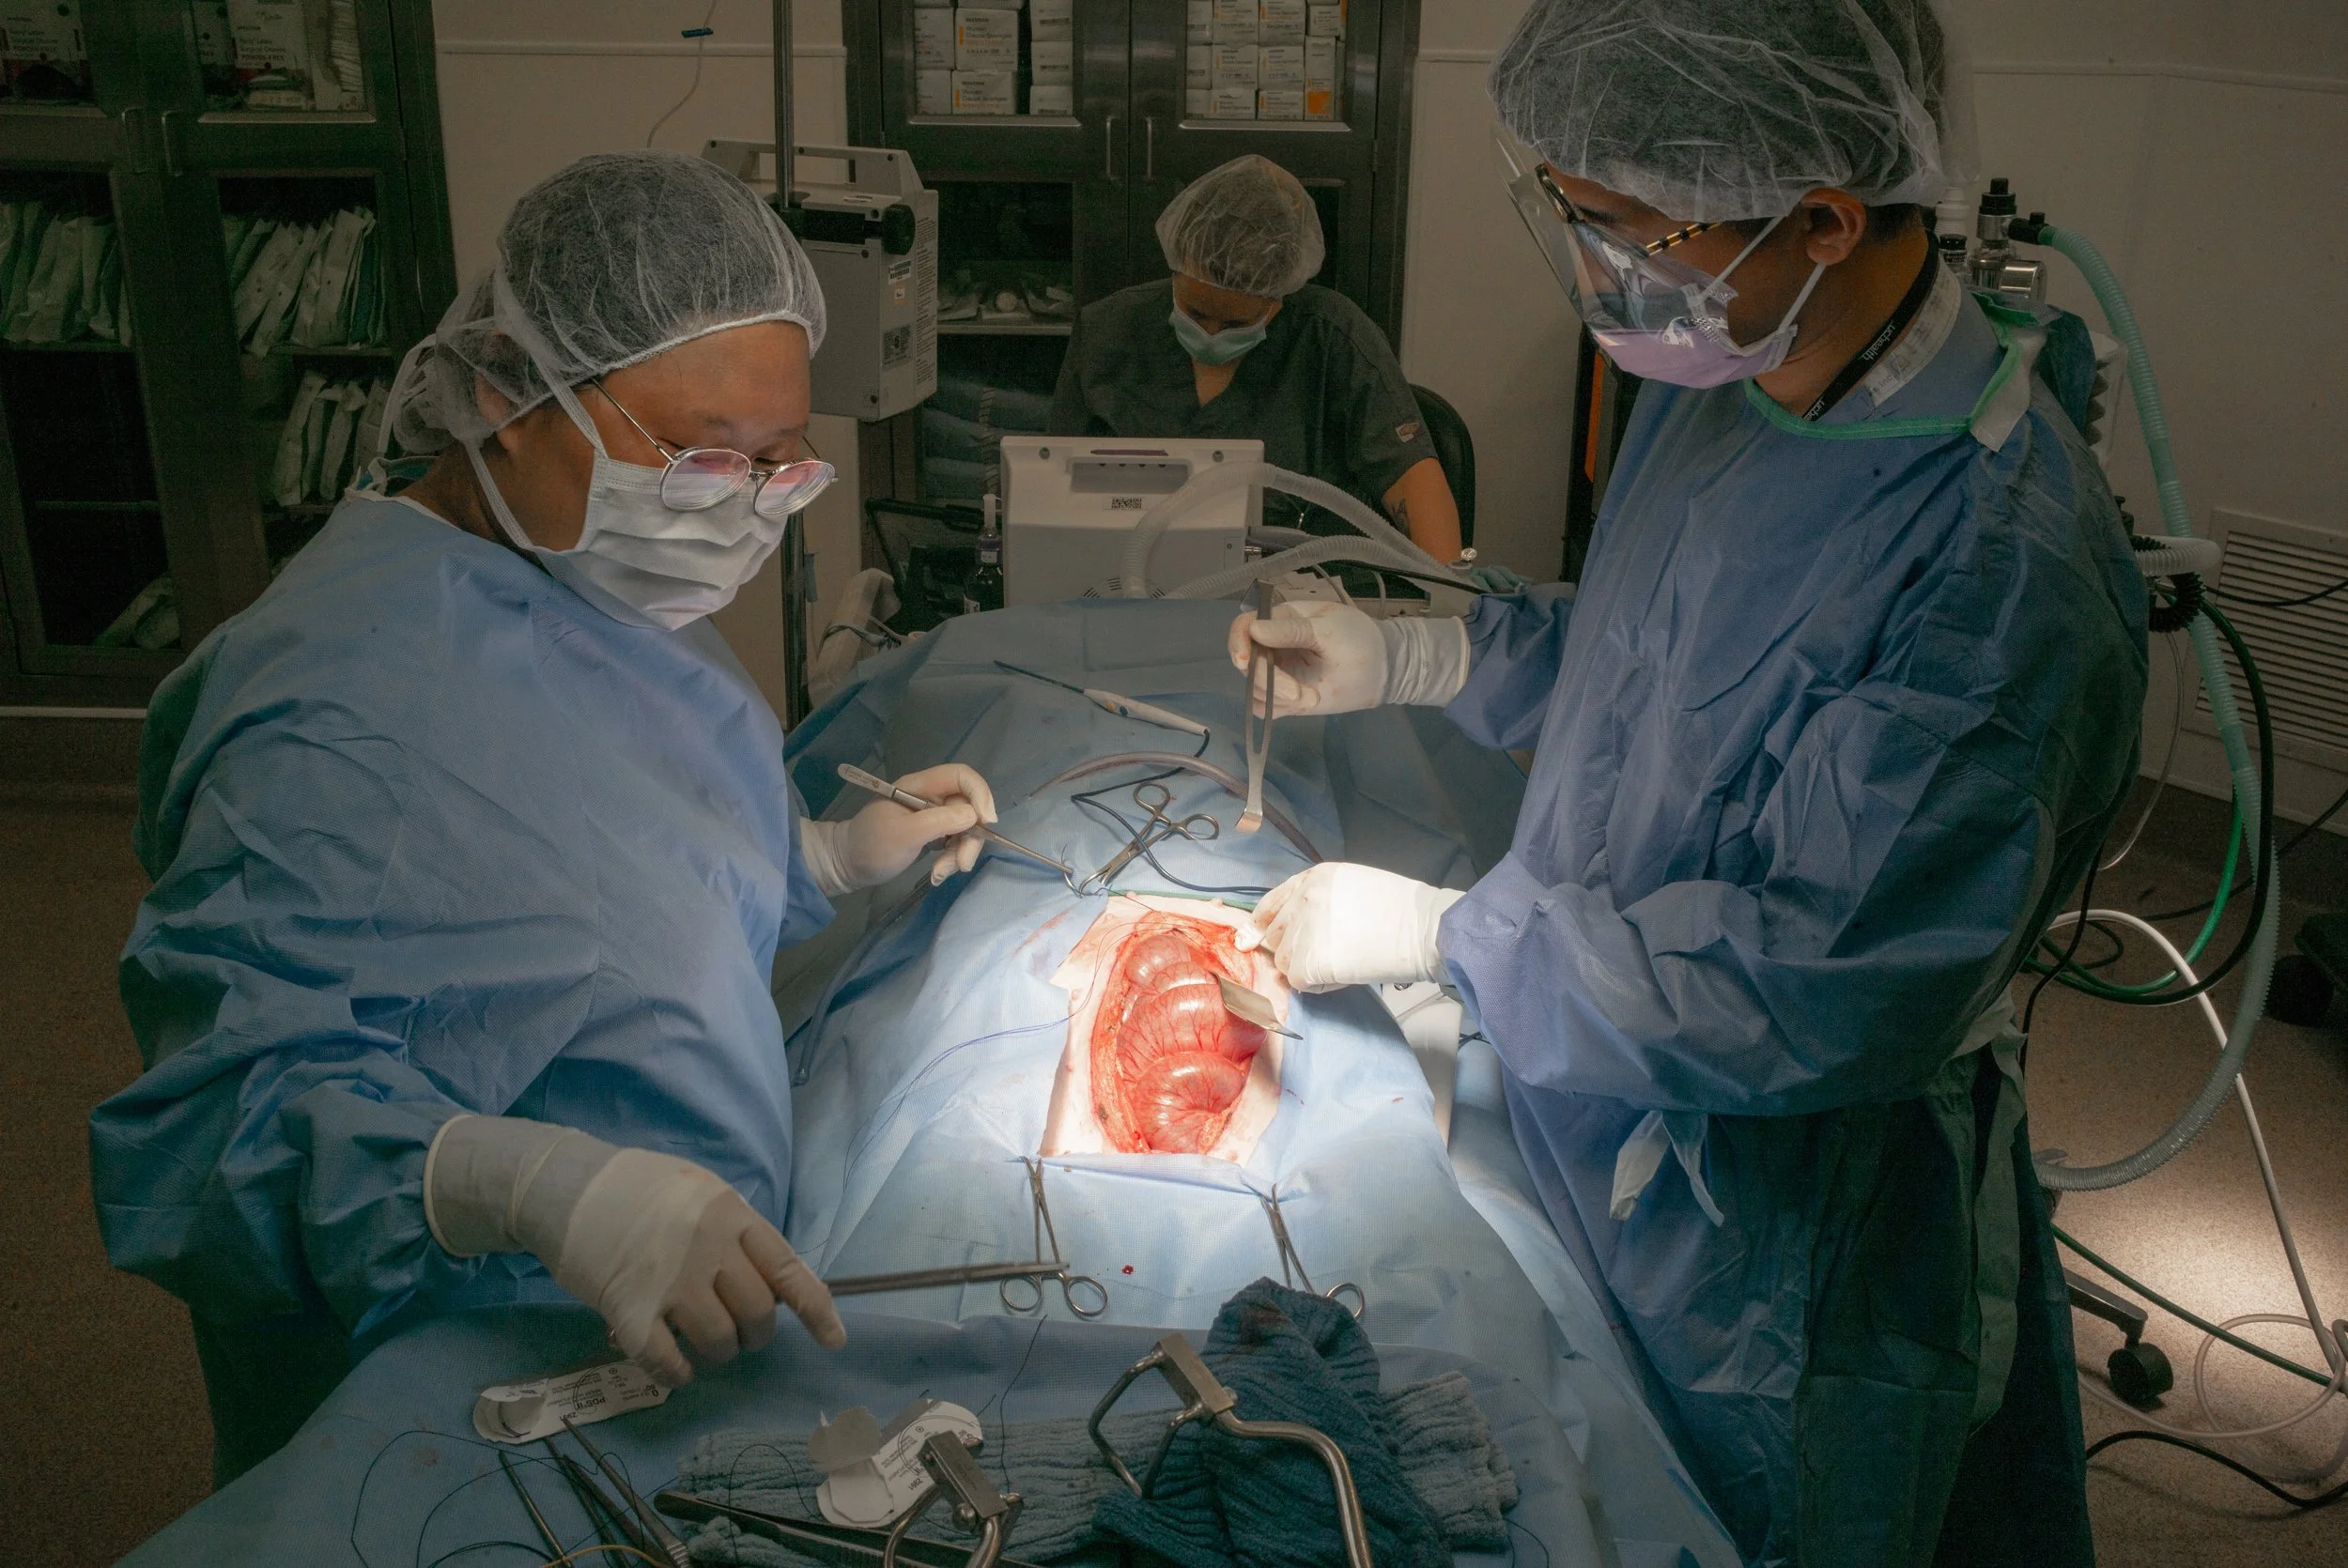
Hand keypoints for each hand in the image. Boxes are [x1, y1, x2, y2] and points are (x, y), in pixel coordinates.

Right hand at [552, 1149, 844, 1385]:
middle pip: (758, 1314)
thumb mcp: (700, 1191)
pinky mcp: (629, 1313)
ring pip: (720, 1343)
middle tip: (737, 1331)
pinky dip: (678, 1372)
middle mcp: (707, 1248)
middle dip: (755, 1334)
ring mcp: (669, 1282)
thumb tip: (773, 1280)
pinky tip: (675, 1364)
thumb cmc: (638, 1189)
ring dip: (719, 1353)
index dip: (817, 1309)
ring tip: (702, 1341)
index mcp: (730, 1214)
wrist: (565, 1188)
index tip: (835, 1340)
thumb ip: (736, 1229)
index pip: (788, 1269)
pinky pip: (670, 1362)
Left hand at [804, 763, 999, 893]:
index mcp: (920, 785)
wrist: (846, 865)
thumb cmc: (870, 846)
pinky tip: (937, 874)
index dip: (980, 794)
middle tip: (961, 865)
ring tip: (940, 874)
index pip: (962, 776)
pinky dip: (950, 859)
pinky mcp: (931, 834)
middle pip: (968, 808)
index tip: (986, 822)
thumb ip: (938, 822)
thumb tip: (973, 815)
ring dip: (959, 853)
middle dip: (969, 837)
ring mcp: (931, 816)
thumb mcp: (904, 835)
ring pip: (964, 829)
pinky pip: (954, 842)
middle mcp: (929, 797)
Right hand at [1227, 603, 1470, 716]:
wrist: (1384, 669)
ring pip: (1254, 687)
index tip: (1245, 662)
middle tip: (1298, 695)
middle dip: (1267, 680)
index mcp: (1281, 619)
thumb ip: (1291, 631)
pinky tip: (1307, 703)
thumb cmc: (1360, 641)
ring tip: (1311, 698)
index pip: (1244, 626)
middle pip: (1246, 662)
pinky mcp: (1286, 697)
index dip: (1238, 643)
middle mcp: (1273, 645)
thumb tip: (1254, 629)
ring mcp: (1279, 672)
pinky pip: (1265, 706)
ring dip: (1276, 696)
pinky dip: (1278, 708)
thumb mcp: (1329, 630)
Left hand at [1234, 862, 1463, 992]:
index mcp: (1313, 878)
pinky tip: (1343, 975)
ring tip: (1340, 962)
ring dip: (1305, 968)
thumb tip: (1293, 928)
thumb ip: (1318, 901)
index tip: (1257, 938)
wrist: (1425, 929)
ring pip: (1283, 961)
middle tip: (1323, 956)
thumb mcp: (1353, 886)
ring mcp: (1304, 931)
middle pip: (1274, 935)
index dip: (1263, 924)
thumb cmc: (1401, 910)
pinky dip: (1317, 985)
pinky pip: (1298, 982)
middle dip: (1291, 949)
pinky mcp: (1309, 962)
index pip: (1271, 904)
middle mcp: (1302, 900)